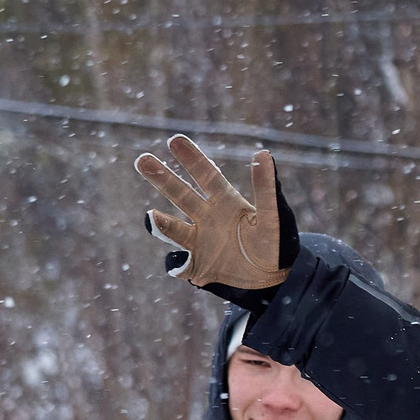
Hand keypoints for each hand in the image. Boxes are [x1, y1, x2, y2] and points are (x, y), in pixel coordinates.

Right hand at [135, 136, 298, 295]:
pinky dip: (175, 264)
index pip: (206, 175)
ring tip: (152, 217)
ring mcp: (199, 242)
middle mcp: (207, 217)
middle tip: (142, 160)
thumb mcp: (274, 217)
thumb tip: (264, 153)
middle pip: (180, 195)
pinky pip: (179, 265)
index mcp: (226, 201)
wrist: (273, 279)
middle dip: (162, 178)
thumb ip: (267, 189)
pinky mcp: (197, 267)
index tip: (175, 140)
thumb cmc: (277, 243)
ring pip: (173, 229)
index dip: (192, 158)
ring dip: (160, 223)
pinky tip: (179, 264)